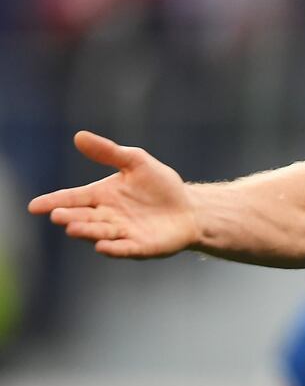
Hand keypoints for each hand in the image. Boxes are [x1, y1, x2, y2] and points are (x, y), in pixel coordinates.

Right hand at [28, 131, 198, 258]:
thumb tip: (79, 136)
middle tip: (58, 216)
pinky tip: (103, 246)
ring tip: (74, 228)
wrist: (189, 208)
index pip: (72, 198)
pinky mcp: (139, 246)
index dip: (53, 202)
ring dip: (87, 232)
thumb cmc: (160, 185)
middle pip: (83, 218)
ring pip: (99, 233)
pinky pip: (124, 249)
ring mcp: (122, 233)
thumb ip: (109, 153)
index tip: (34, 206)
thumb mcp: (136, 162)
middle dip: (70, 217)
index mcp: (101, 196)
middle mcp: (106, 217)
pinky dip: (113, 248)